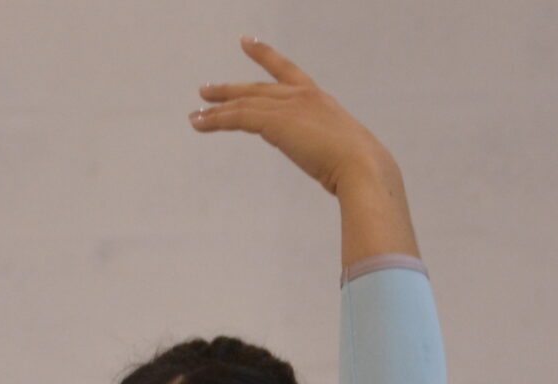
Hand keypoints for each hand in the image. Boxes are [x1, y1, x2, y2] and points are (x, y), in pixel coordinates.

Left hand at [190, 40, 400, 203]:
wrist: (361, 165)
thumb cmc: (359, 166)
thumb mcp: (340, 149)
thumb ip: (326, 147)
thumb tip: (324, 162)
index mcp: (318, 98)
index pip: (286, 70)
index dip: (265, 55)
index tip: (246, 42)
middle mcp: (301, 96)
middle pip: (256, 89)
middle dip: (229, 90)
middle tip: (205, 90)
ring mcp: (288, 106)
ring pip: (242, 104)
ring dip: (216, 110)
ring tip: (195, 115)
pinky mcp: (274, 122)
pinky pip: (238, 118)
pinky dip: (216, 121)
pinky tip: (200, 124)